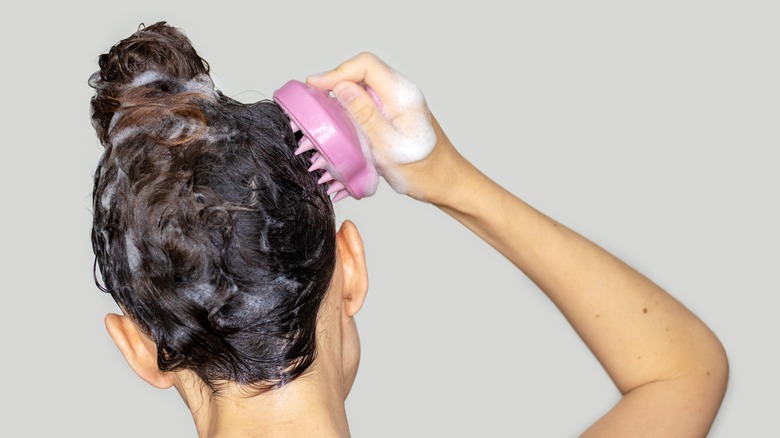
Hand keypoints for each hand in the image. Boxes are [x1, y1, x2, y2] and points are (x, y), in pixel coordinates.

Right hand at [306, 52, 468, 202]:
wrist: (447, 183)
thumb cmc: (424, 171)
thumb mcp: (389, 146)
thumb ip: (365, 115)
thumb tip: (341, 87)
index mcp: (403, 95)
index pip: (366, 65)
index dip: (337, 72)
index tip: (316, 86)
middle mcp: (402, 93)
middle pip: (363, 71)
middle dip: (336, 80)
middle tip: (314, 97)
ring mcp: (398, 103)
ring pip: (364, 85)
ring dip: (342, 92)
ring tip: (322, 107)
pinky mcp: (395, 114)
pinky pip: (369, 100)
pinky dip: (351, 105)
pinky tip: (340, 119)